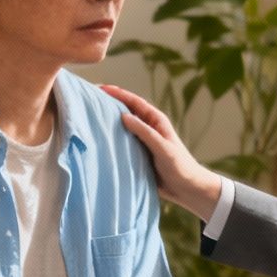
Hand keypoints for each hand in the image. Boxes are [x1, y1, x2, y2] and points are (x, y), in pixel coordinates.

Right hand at [101, 85, 223, 219]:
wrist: (186, 188)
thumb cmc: (179, 166)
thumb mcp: (162, 147)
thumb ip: (144, 132)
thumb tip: (124, 116)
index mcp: (156, 121)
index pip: (135, 102)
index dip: (119, 94)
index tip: (102, 88)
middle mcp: (148, 128)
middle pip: (126, 112)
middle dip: (110, 104)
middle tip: (91, 99)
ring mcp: (142, 141)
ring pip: (123, 127)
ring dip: (109, 122)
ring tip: (90, 116)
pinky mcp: (138, 154)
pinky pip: (123, 143)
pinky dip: (112, 139)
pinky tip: (99, 140)